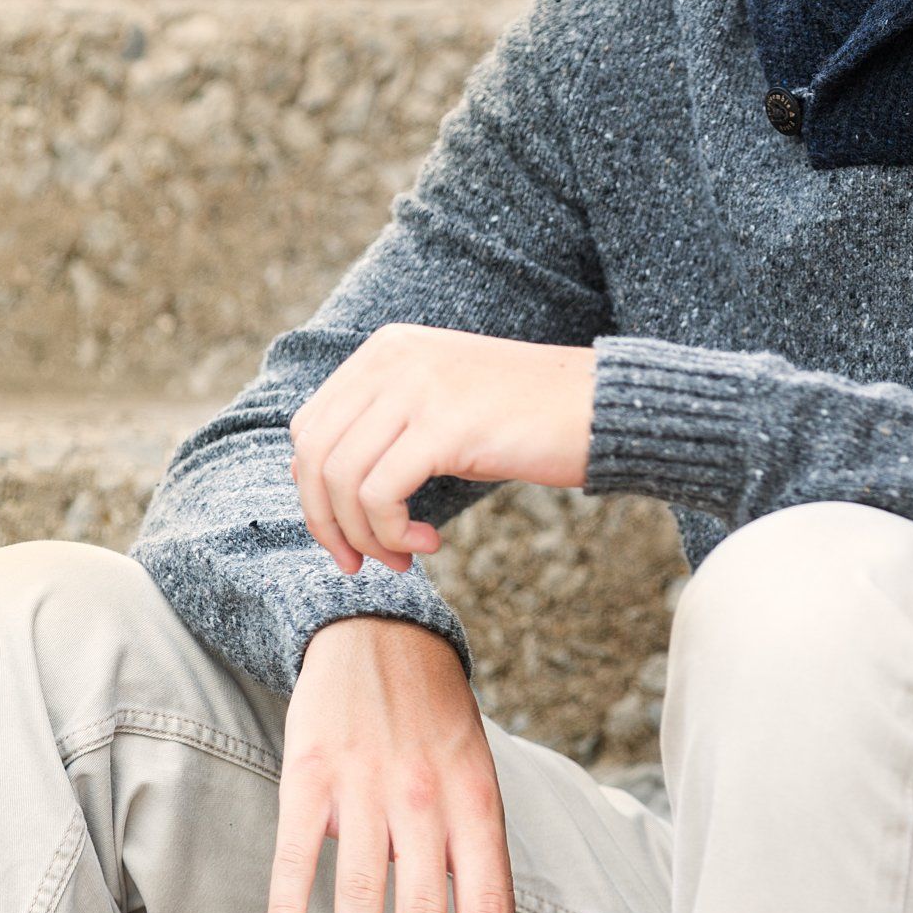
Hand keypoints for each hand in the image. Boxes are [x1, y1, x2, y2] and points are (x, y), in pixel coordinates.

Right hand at [267, 614, 534, 912]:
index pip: (487, 895)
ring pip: (360, 886)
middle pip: (424, 902)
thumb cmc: (440, 727)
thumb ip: (491, 875)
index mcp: (475, 801)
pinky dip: (288, 906)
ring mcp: (367, 783)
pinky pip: (297, 849)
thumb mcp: (481, 787)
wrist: (381, 634)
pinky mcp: (311, 770)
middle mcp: (426, 795)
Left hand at [290, 327, 595, 574]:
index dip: (315, 492)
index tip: (350, 535)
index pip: (310, 426)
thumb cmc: (526, 418)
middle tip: (363, 563)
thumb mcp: (441, 406)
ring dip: (364, 536)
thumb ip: (384, 426)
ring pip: (341, 478)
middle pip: (315, 454)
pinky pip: (380, 494)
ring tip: (403, 557)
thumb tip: (318, 483)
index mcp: (387, 349)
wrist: (601, 406)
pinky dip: (391, 532)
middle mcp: (393, 358)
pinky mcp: (444, 424)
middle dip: (327, 521)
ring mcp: (417, 387)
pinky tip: (429, 543)